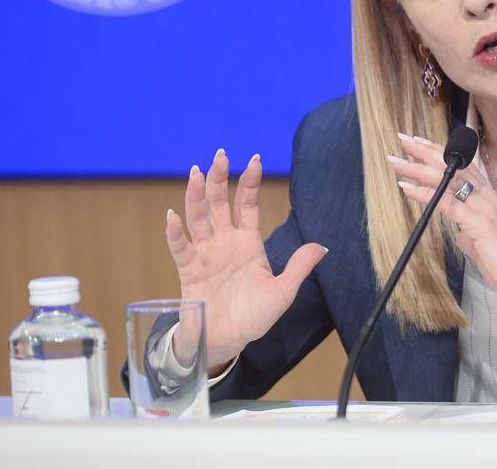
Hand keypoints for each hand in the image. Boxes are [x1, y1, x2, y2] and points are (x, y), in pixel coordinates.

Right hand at [164, 149, 326, 373]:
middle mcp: (225, 242)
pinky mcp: (190, 269)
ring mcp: (206, 253)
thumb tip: (322, 246)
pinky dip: (176, 232)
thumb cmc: (254, 316)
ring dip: (196, 195)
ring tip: (195, 173)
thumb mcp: (283, 292)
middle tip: (219, 155)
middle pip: (220, 202)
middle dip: (219, 178)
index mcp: (249, 242)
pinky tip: (173, 216)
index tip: (253, 158)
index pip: (248, 204)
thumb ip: (299, 267)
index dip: (250, 182)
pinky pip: (182, 247)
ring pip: (199, 217)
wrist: (228, 341)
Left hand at [387, 134, 496, 308]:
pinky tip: (408, 188)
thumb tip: (458, 231)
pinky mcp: (479, 222)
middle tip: (403, 139)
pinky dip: (425, 194)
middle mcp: (486, 194)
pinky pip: (448, 203)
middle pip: (452, 164)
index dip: (439, 151)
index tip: (419, 142)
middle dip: (424, 150)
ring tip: (397, 162)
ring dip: (418, 169)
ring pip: (447, 179)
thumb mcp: (482, 237)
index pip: (461, 165)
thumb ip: (468, 229)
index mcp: (487, 195)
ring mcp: (483, 206)